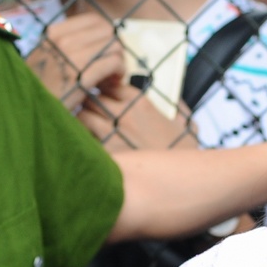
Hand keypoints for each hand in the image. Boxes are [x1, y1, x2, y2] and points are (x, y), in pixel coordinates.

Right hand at [28, 13, 126, 110]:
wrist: (26, 111)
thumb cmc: (39, 89)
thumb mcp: (47, 57)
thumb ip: (69, 45)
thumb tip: (99, 37)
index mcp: (54, 33)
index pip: (94, 19)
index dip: (106, 34)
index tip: (106, 51)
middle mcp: (63, 39)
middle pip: (108, 31)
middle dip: (115, 47)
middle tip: (113, 66)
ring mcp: (72, 55)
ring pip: (115, 46)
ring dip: (119, 61)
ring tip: (112, 77)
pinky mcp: (82, 75)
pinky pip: (114, 62)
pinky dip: (119, 73)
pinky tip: (111, 84)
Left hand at [79, 84, 197, 150]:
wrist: (181, 182)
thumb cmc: (185, 155)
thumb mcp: (187, 125)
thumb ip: (177, 107)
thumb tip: (173, 100)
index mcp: (140, 102)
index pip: (109, 84)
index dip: (103, 90)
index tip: (102, 97)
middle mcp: (122, 114)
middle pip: (89, 97)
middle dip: (86, 103)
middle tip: (88, 114)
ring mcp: (110, 134)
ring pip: (80, 116)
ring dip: (79, 121)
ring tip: (83, 130)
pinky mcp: (102, 154)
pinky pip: (81, 140)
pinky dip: (80, 142)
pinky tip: (85, 149)